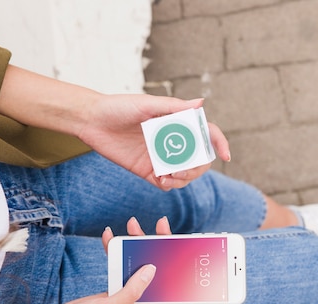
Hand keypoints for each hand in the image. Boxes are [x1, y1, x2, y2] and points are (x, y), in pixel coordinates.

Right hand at [48, 217, 193, 303]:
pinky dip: (117, 251)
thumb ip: (132, 290)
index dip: (191, 288)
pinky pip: (123, 266)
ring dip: (139, 245)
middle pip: (164, 276)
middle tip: (162, 227)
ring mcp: (131, 295)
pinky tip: (109, 235)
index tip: (196, 264)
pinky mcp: (117, 288)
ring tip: (133, 224)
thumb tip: (153, 269)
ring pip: (142, 266)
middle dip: (164, 252)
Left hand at [76, 94, 230, 189]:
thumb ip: (174, 107)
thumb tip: (201, 104)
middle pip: (199, 159)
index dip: (219, 143)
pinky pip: (166, 183)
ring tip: (169, 176)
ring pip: (186, 174)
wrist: (91, 121)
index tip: (225, 155)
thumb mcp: (146, 104)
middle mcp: (172, 141)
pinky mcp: (147, 170)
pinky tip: (161, 179)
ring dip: (184, 178)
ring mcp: (161, 157)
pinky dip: (170, 185)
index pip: (206, 134)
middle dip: (198, 167)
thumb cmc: (118, 107)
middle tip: (184, 169)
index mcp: (176, 123)